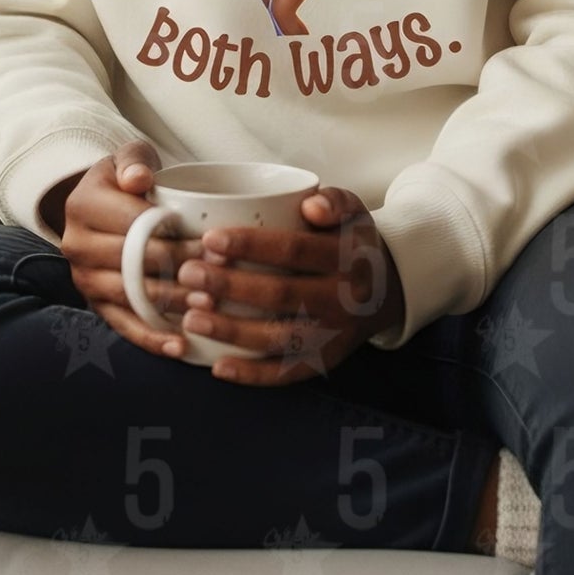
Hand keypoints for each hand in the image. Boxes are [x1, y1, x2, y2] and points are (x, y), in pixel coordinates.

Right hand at [53, 140, 199, 361]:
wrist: (103, 204)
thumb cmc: (127, 178)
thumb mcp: (129, 157)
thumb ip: (134, 161)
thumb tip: (138, 180)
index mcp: (83, 205)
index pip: (134, 223)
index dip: (174, 233)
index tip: (211, 241)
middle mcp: (76, 245)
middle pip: (134, 263)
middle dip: (180, 270)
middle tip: (220, 274)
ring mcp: (84, 279)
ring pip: (131, 297)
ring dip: (171, 305)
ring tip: (210, 306)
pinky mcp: (95, 305)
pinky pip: (123, 327)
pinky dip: (152, 339)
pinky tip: (181, 345)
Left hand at [175, 185, 405, 384]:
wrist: (385, 290)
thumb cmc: (352, 243)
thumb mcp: (353, 211)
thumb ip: (333, 200)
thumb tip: (310, 205)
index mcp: (348, 257)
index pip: (296, 249)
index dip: (252, 244)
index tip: (210, 239)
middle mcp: (344, 299)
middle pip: (281, 294)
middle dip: (230, 285)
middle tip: (188, 274)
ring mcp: (334, 335)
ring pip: (279, 337)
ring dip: (232, 331)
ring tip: (191, 317)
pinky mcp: (324, 361)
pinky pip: (287, 373)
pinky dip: (252, 374)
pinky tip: (218, 367)